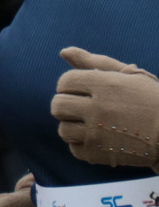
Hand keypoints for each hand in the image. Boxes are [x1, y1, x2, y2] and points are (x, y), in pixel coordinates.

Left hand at [52, 47, 158, 168]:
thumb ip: (95, 62)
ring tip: (92, 124)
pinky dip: (82, 145)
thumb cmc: (152, 100)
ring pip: (63, 129)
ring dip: (74, 126)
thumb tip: (64, 51)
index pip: (65, 82)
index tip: (82, 91)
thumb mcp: (129, 75)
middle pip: (58, 105)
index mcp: (104, 85)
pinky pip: (74, 149)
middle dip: (67, 105)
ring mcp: (97, 133)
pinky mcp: (99, 154)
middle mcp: (98, 109)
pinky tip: (98, 139)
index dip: (70, 85)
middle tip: (83, 108)